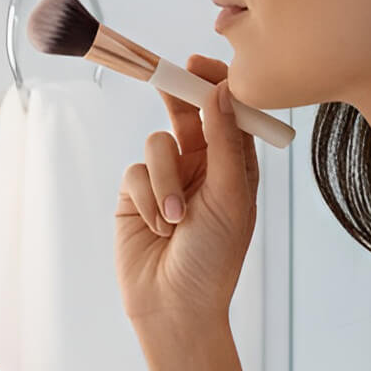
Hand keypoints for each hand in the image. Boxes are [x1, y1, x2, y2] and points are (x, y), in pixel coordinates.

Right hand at [115, 55, 258, 323]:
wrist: (175, 306)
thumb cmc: (214, 259)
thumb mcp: (230, 197)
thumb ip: (225, 142)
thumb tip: (220, 91)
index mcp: (234, 166)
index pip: (226, 112)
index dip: (215, 84)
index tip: (201, 64)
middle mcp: (201, 167)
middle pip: (187, 114)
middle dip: (179, 100)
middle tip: (169, 77)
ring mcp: (167, 179)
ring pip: (157, 145)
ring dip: (165, 181)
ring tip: (174, 220)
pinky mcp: (136, 195)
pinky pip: (135, 172)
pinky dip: (147, 199)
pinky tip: (157, 227)